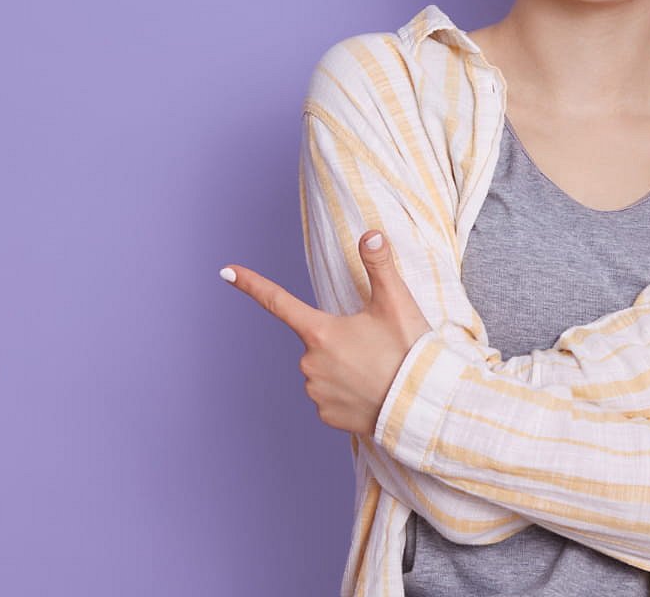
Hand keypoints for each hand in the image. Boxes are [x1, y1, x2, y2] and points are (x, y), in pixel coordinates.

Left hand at [220, 230, 432, 435]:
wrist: (422, 405)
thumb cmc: (408, 351)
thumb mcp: (396, 302)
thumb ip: (379, 265)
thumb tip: (369, 234)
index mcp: (321, 331)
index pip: (278, 301)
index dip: (251, 284)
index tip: (227, 271)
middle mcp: (310, 363)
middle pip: (318, 340)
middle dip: (341, 340)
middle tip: (376, 346)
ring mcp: (316, 391)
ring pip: (324, 369)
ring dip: (344, 367)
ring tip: (378, 371)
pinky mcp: (327, 415)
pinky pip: (330, 397)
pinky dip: (347, 392)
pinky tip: (371, 392)